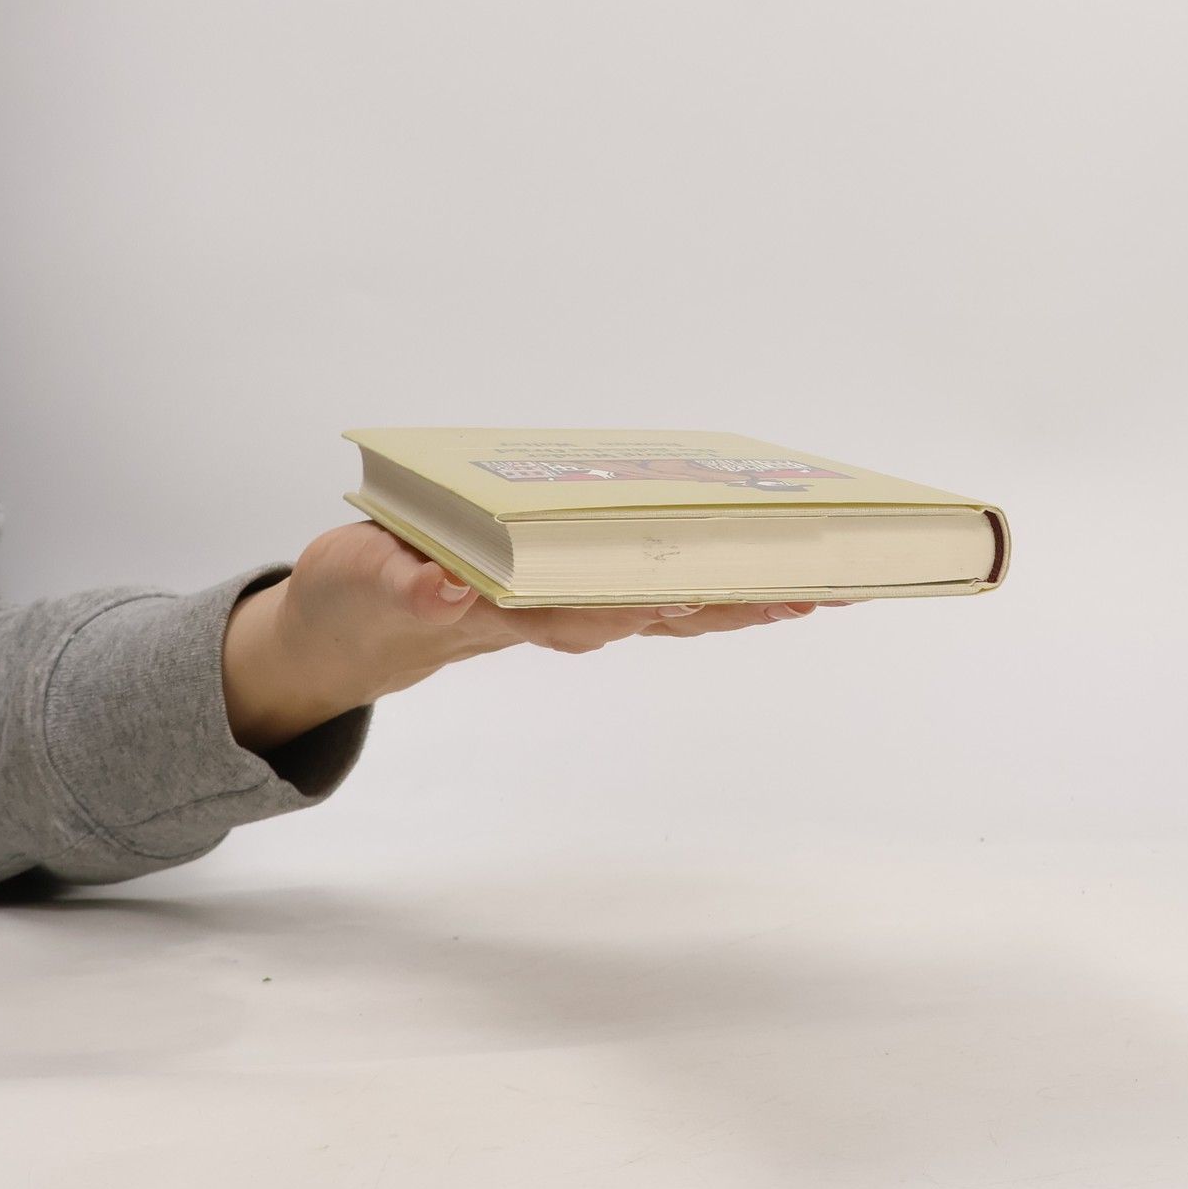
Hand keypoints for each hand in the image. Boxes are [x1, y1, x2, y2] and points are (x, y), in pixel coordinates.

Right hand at [222, 520, 834, 752]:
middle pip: (664, 610)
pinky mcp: (581, 592)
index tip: (731, 591)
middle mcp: (560, 615)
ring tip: (822, 582)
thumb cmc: (372, 592)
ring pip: (675, 605)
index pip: (600, 606)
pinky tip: (769, 567)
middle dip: (738, 601)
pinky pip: (662, 589)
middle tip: (818, 587)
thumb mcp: (372, 585)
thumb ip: (408, 587)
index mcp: (512, 609)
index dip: (667, 600)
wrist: (365, 620)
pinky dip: (717, 583)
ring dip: (744, 596)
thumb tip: (445, 591)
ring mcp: (576, 608)